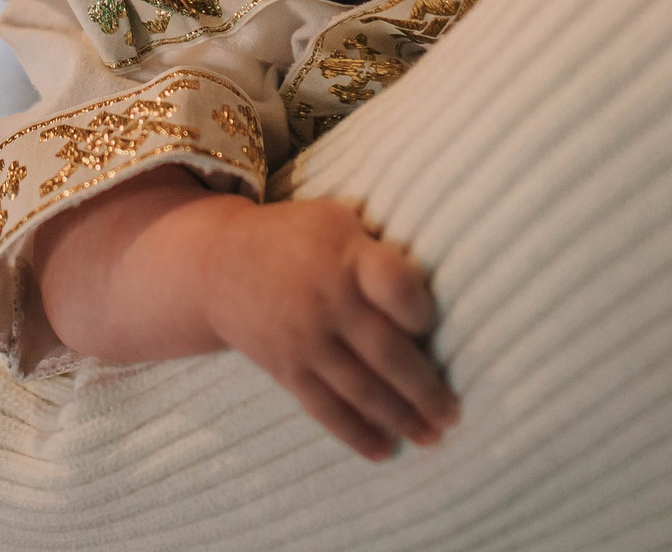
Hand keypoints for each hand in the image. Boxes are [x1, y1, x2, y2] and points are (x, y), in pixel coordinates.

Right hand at [200, 198, 459, 460]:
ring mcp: (305, 341)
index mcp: (346, 257)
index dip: (420, 309)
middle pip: (386, 352)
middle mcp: (327, 301)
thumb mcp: (338, 219)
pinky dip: (356, 434)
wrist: (218, 264)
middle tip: (453, 414)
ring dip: (401, 418)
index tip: (432, 323)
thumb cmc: (297, 237)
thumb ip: (381, 248)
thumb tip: (439, 284)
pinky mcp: (286, 371)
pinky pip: (325, 410)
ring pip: (361, 389)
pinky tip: (385, 451)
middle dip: (425, 389)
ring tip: (432, 437)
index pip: (395, 285)